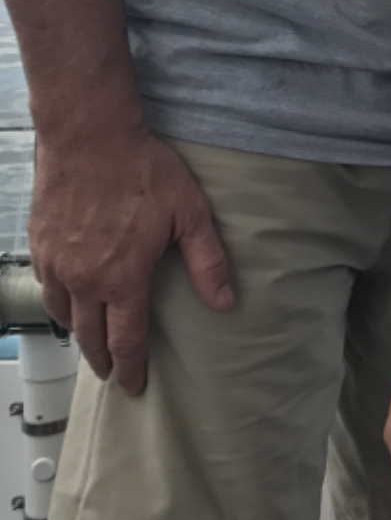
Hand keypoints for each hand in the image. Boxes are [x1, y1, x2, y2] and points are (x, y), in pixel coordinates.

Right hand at [29, 124, 232, 394]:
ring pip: (63, 315)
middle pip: (89, 336)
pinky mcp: (39, 244)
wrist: (89, 134)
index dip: (131, 367)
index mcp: (121, 278)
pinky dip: (59, 303)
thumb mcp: (189, 213)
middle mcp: (82, 279)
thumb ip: (206, 262)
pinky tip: (68, 300)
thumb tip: (223, 301)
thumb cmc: (140, 168)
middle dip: (102, 360)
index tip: (134, 385)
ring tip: (91, 341)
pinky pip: (46, 286)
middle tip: (111, 374)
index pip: (125, 340)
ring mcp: (56, 263)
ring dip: (78, 333)